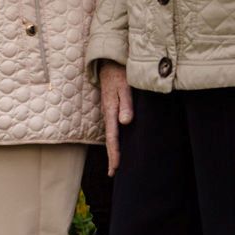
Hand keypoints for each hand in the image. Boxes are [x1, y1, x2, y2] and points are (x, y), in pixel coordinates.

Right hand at [98, 61, 132, 175]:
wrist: (110, 61)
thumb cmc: (120, 72)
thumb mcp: (125, 86)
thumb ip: (127, 103)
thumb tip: (125, 122)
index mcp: (110, 110)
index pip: (112, 137)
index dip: (114, 153)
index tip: (116, 167)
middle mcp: (108, 112)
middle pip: (110, 139)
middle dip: (111, 156)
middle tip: (113, 173)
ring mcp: (108, 110)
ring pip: (110, 134)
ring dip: (113, 148)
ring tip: (115, 163)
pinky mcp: (111, 107)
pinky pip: (112, 127)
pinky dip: (114, 138)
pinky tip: (118, 143)